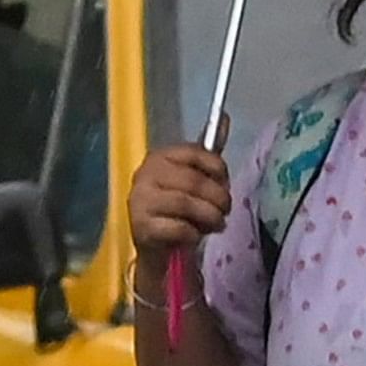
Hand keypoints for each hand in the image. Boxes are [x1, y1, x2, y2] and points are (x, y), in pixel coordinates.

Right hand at [128, 139, 229, 278]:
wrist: (159, 249)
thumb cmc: (180, 211)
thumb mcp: (194, 180)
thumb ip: (208, 154)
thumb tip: (225, 116)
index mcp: (159, 157)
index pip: (195, 152)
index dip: (217, 169)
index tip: (225, 183)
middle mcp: (145, 174)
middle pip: (193, 180)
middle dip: (218, 197)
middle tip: (226, 210)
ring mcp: (139, 201)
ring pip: (185, 203)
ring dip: (210, 216)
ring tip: (217, 224)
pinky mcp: (140, 227)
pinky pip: (177, 227)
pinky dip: (193, 233)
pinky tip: (195, 235)